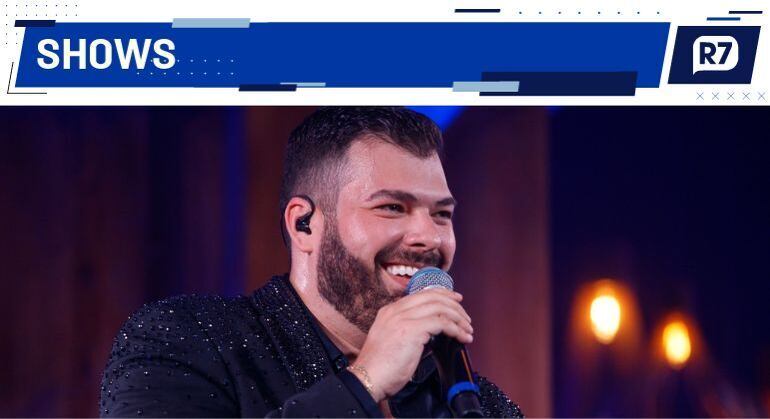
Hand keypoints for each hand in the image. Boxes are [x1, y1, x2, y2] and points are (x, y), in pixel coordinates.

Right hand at [349, 288, 472, 401]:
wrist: (368, 378)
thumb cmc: (380, 368)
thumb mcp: (392, 340)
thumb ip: (407, 331)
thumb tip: (430, 333)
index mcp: (390, 311)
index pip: (421, 294)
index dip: (441, 295)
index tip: (455, 301)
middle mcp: (396, 310)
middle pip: (432, 296)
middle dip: (454, 305)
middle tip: (466, 317)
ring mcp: (403, 318)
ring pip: (440, 308)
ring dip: (458, 318)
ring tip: (467, 330)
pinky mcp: (412, 330)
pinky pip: (442, 323)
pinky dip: (456, 329)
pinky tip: (462, 337)